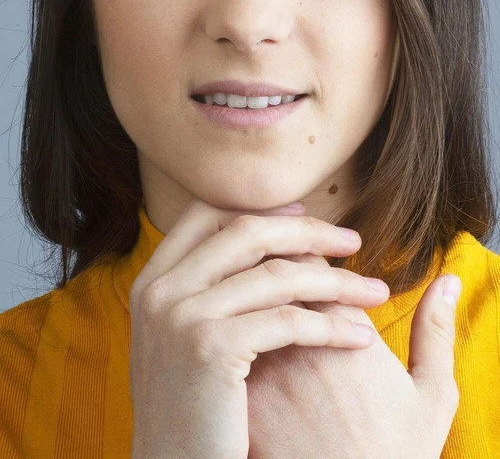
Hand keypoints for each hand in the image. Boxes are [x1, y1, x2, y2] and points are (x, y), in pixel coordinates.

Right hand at [128, 200, 387, 458]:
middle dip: (309, 232)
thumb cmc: (193, 409)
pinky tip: (360, 336)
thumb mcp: (182, 336)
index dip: (261, 208)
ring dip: (337, 281)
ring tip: (374, 292)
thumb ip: (208, 286)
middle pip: (247, 231)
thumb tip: (262, 239)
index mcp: (154, 279)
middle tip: (353, 241)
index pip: (207, 212)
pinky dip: (331, 325)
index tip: (306, 214)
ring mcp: (181, 315)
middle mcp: (161, 288)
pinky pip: (287, 321)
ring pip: (277, 275)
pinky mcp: (210, 348)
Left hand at [246, 241, 460, 458]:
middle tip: (279, 264)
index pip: (309, 259)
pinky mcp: (239, 398)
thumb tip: (447, 281)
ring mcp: (262, 369)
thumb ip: (436, 332)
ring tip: (257, 293)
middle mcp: (297, 342)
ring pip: (241, 302)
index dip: (307, 248)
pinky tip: (240, 332)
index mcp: (345, 330)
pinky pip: (224, 340)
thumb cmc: (393, 455)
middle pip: (268, 271)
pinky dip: (231, 325)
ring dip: (246, 288)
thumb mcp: (431, 397)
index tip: (311, 258)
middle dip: (272, 258)